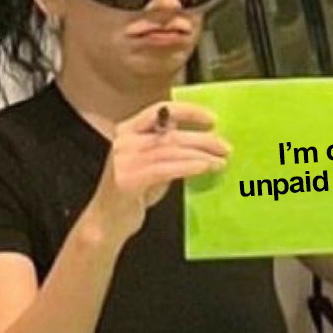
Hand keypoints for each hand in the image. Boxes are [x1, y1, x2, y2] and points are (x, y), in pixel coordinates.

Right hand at [86, 101, 229, 243]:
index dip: (189, 112)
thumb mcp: (152, 162)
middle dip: (202, 140)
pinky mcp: (128, 180)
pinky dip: (188, 166)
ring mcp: (123, 160)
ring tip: (221, 161)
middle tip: (225, 147)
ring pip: (170, 150)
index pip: (161, 110)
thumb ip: (167, 147)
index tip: (213, 119)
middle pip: (170, 133)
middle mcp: (124, 140)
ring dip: (201, 155)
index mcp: (128, 129)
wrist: (107, 222)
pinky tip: (205, 168)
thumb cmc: (135, 192)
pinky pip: (165, 169)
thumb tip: (201, 137)